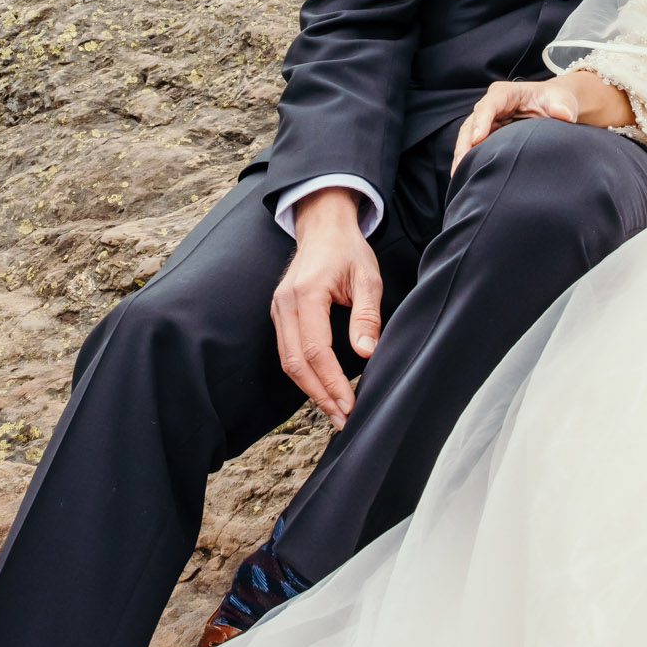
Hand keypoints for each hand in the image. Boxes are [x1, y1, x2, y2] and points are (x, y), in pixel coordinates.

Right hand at [272, 188, 380, 427]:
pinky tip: (321, 389)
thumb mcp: (368, 277)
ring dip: (310, 389)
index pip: (317, 349)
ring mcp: (278, 309)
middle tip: (343, 418)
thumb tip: (366, 352)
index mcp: (307, 293)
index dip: (332, 381)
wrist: (323, 228)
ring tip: (334, 411)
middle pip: (296, 362)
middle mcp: (285, 304)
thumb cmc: (348, 250)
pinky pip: (287, 351)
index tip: (350, 403)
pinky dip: (303, 374)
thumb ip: (367, 314)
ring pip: (288, 361)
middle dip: (320, 394)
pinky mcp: (280, 314)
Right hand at [451, 71, 634, 171]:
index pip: (488, 105)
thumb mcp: (562, 100)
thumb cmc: (556, 101)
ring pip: (468, 137)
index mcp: (505, 93)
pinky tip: (465, 177)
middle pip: (472, 123)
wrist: (556, 108)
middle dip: (465, 144)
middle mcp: (491, 106)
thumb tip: (564, 115)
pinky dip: (468, 161)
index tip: (478, 140)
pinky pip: (474, 147)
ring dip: (462, 155)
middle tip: (461, 165)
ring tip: (458, 176)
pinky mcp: (488, 135)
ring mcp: (487, 121)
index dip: (481, 122)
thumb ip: (562, 107)